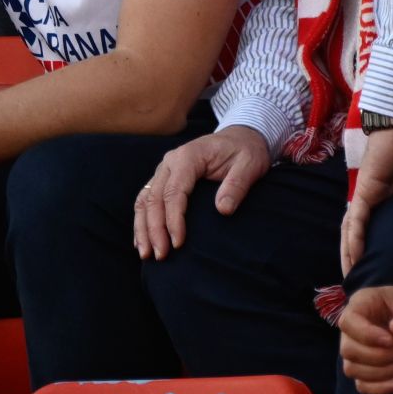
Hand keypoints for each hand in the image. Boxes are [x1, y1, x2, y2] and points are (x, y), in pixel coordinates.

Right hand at [134, 126, 271, 260]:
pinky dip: (142, 220)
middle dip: (154, 229)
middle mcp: (170, 161)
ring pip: (145, 200)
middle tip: (160, 256)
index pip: (174, 192)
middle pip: (154, 198)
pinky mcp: (164, 178)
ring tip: (147, 254)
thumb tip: (223, 210)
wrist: (240, 137)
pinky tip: (142, 241)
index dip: (173, 219)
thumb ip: (237, 185)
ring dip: (143, 228)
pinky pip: (146, 199)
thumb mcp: (250, 164)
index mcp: (189, 156)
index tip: (178, 243)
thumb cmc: (245, 151)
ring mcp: (164, 170)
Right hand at [337, 283, 392, 393]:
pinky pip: (362, 384)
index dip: (366, 335)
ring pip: (352, 369)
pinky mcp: (367, 367)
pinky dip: (379, 388)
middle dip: (377, 357)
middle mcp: (354, 327)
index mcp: (362, 303)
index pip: (347, 322)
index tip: (391, 341)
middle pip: (348, 349)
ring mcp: (358, 348)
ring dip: (380, 373)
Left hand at [341, 123, 392, 275]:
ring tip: (350, 280)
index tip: (386, 271)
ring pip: (354, 230)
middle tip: (361, 285)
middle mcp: (382, 198)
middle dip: (359, 257)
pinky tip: (352, 259)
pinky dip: (352, 239)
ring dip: (350, 254)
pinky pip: (355, 219)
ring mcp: (372, 194)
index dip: (382, 246)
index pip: (386, 225)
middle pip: (364, 233)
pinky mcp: (366, 190)